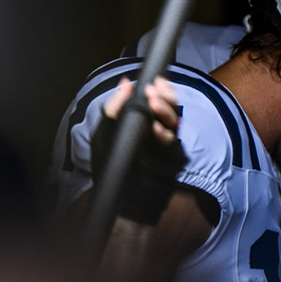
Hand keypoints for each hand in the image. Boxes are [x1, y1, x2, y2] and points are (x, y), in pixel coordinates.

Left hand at [96, 78, 186, 224]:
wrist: (122, 199)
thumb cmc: (114, 167)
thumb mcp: (105, 134)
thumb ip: (114, 109)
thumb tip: (125, 84)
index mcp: (146, 122)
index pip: (160, 100)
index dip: (161, 89)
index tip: (155, 81)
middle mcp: (160, 131)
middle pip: (172, 108)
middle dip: (165, 97)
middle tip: (153, 91)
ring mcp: (167, 146)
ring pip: (174, 123)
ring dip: (165, 112)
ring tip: (153, 104)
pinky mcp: (172, 160)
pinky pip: (173, 145)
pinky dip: (164, 136)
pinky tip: (155, 130)